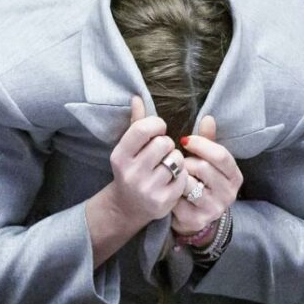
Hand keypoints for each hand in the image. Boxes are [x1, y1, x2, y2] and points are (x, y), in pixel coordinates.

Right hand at [106, 96, 187, 226]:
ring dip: (176, 159)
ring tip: (167, 166)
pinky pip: (183, 176)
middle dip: (166, 144)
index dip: (156, 125)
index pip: (143, 128)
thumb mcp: (128, 148)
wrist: (127, 206)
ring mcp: (147, 189)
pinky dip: (181, 175)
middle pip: (163, 143)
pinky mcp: (163, 202)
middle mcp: (131, 173)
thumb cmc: (131, 169)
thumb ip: (135, 123)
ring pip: (176, 159)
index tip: (157, 130)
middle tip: (161, 152)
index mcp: (119, 156)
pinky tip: (171, 179)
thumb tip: (137, 97)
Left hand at [171, 115, 242, 237]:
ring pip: (189, 184)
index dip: (201, 144)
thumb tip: (208, 118)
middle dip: (187, 162)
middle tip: (179, 162)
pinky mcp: (196, 220)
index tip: (185, 140)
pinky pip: (177, 199)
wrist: (193, 215)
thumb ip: (207, 140)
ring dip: (178, 177)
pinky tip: (169, 190)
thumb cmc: (200, 181)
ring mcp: (213, 210)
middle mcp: (229, 194)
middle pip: (203, 168)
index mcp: (235, 176)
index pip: (221, 155)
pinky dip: (170, 192)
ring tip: (175, 175)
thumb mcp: (207, 160)